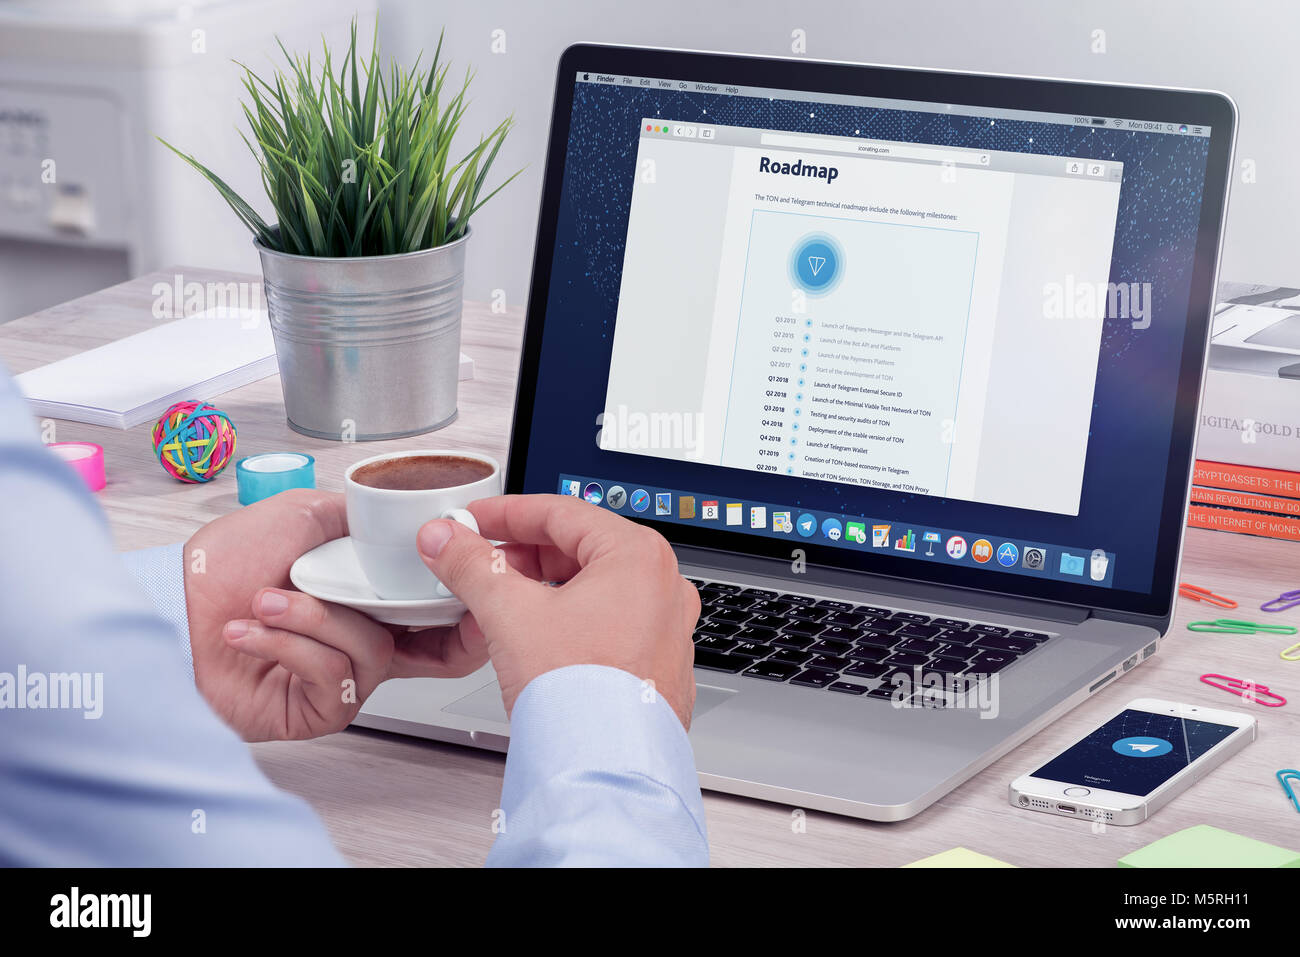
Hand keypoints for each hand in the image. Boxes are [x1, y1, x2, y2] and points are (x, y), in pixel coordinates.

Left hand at [183, 489, 488, 740]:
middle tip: (410, 598)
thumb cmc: (223, 566)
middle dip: (435, 628)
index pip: (440, 617)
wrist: (168, 606)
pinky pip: (331, 675)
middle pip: (437, 652)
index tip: (478, 589)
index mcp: (367, 601)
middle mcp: (360, 643)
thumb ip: (360, 517)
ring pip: (372, 649)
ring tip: (264, 600)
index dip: (468, 611)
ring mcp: (340, 680)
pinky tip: (250, 630)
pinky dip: (288, 644)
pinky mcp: (314, 710)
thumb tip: (402, 516)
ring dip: (313, 617)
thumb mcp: (302, 514)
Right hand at [414, 494, 699, 727]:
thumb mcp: (511, 615)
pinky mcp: (657, 665)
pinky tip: (536, 641)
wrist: (606, 771)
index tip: (474, 520)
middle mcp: (664, 588)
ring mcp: (666, 629)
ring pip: (594, 589)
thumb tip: (447, 540)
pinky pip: (609, 624)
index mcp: (639, 557)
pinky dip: (569, 621)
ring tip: (500, 605)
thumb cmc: (583, 697)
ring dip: (543, 589)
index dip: (506, 514)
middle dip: (522, 556)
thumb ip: (472, 566)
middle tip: (479, 565)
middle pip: (579, 549)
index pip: (561, 512)